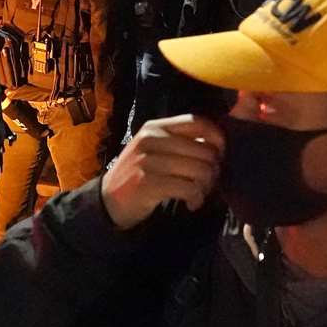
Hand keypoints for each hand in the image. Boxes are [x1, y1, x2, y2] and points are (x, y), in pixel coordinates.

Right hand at [99, 115, 225, 229]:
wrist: (108, 200)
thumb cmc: (138, 174)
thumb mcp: (154, 149)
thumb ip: (179, 141)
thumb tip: (216, 144)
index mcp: (155, 127)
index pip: (198, 122)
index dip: (217, 139)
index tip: (219, 156)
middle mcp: (152, 140)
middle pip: (204, 150)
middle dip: (213, 170)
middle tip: (207, 183)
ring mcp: (148, 161)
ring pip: (200, 170)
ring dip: (205, 187)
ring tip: (198, 194)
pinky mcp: (149, 183)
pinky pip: (189, 188)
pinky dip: (196, 199)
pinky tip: (191, 204)